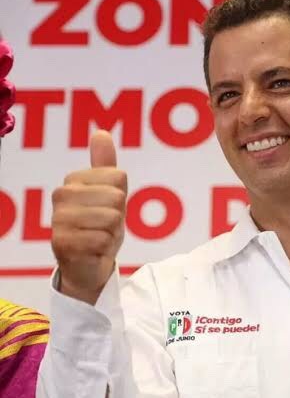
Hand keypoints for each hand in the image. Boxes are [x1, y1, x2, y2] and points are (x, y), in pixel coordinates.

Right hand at [51, 130, 126, 304]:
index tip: (108, 207)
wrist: (88, 263)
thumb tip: (101, 133)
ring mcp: (59, 220)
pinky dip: (105, 247)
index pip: (118, 177)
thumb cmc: (100, 225)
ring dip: (112, 232)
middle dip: (118, 215)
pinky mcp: (63, 243)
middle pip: (116, 197)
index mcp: (73, 180)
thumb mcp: (108, 193)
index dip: (121, 196)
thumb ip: (104, 164)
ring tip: (99, 236)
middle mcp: (61, 196)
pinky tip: (94, 250)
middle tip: (104, 225)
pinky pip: (103, 239)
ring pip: (111, 218)